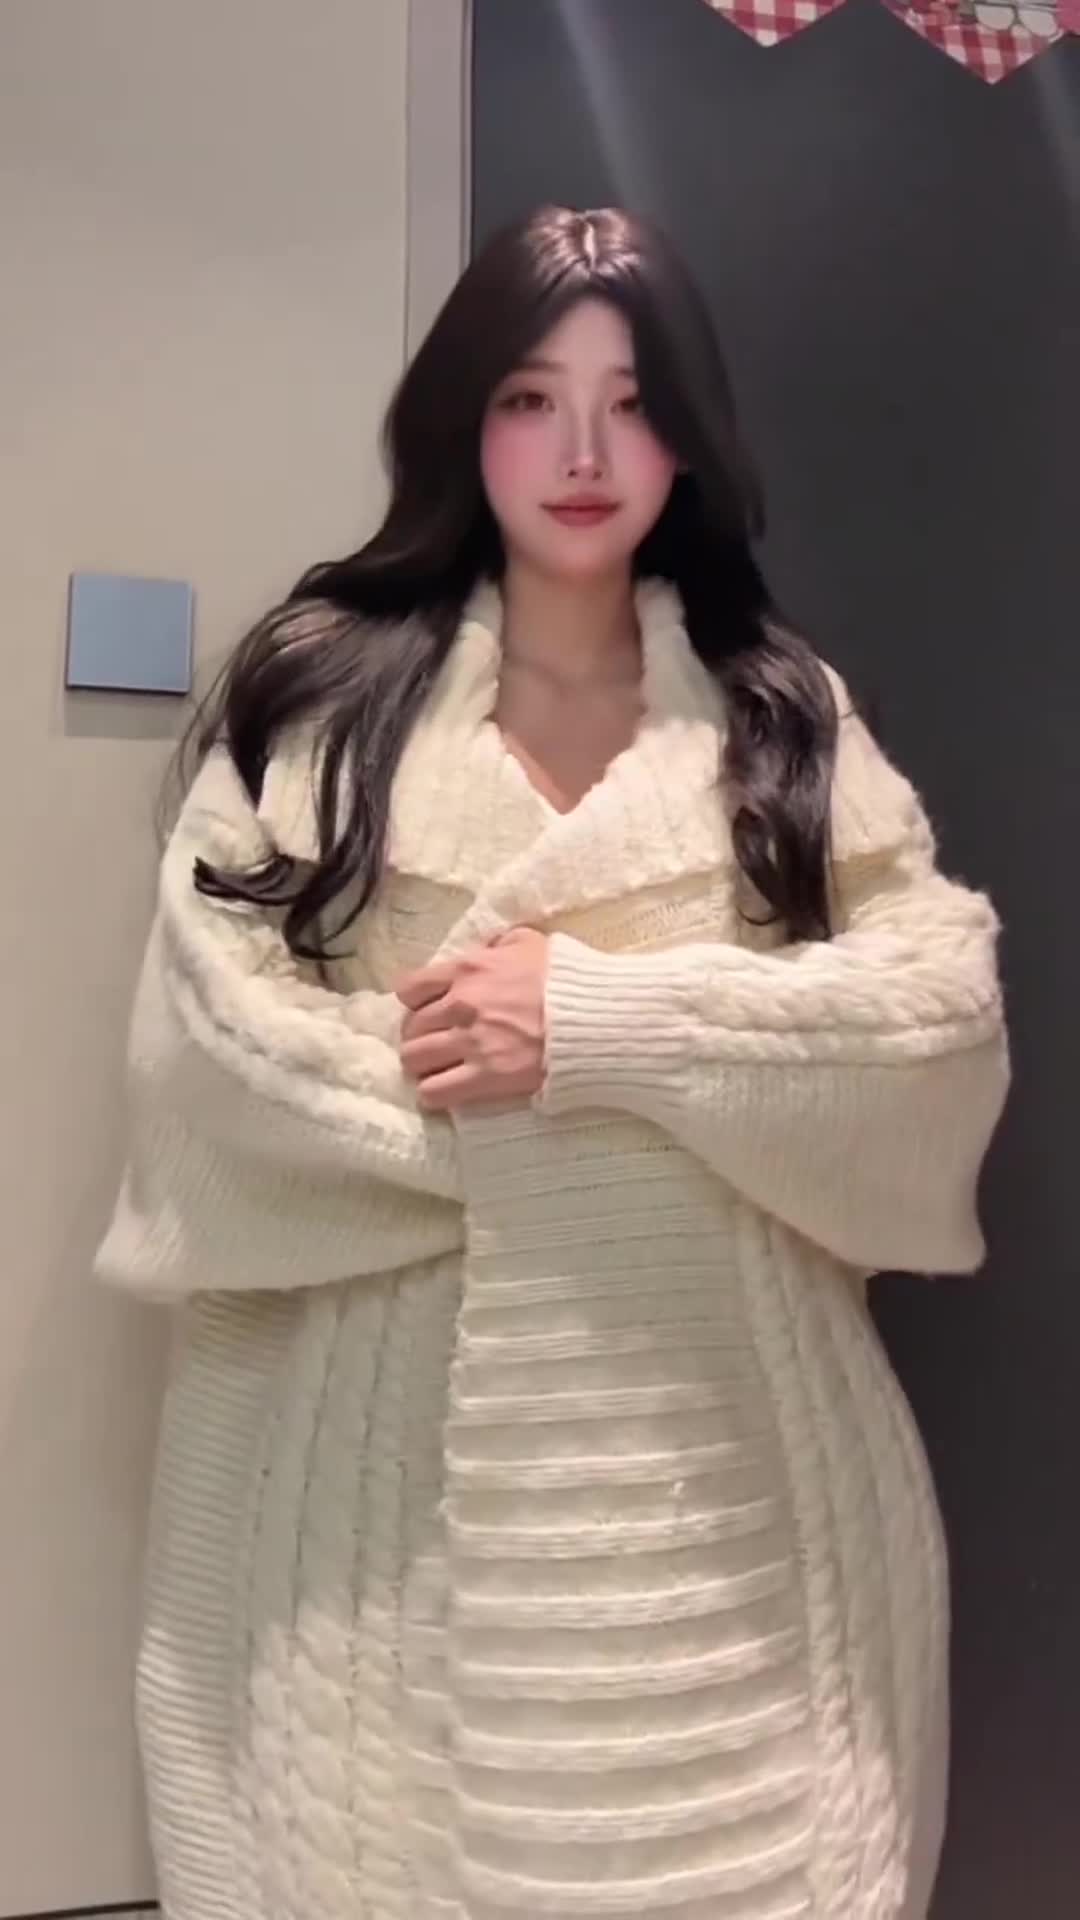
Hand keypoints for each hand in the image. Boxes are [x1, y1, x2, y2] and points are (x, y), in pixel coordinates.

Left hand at [396, 928, 548, 1111]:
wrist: (595, 1017)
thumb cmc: (566, 977)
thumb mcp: (530, 942)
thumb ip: (498, 943)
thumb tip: (485, 949)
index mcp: (467, 970)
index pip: (410, 988)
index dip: (415, 1000)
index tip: (427, 1008)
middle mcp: (460, 1006)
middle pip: (411, 1027)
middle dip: (419, 1035)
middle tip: (434, 1041)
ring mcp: (471, 1043)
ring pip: (415, 1059)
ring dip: (422, 1064)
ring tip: (435, 1067)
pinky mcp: (485, 1077)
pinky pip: (436, 1091)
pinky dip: (433, 1093)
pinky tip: (442, 1090)